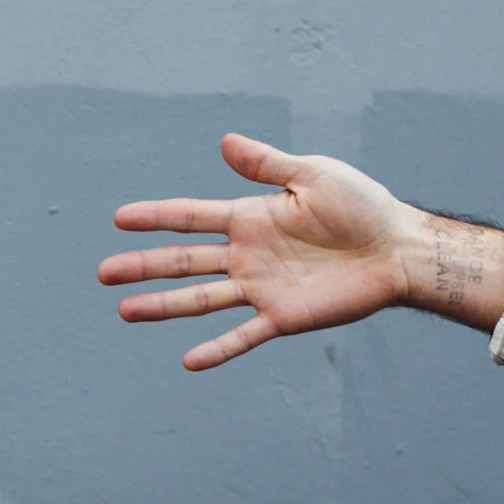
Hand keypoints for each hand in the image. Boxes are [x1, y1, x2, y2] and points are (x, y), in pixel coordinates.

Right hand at [97, 134, 503, 369]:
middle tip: (104, 272)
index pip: (192, 217)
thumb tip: (224, 142)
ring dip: (163, 307)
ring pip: (201, 300)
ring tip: (125, 311)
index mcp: (250, 218)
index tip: (119, 219)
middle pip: (184, 262)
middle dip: (143, 266)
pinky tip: (189, 361)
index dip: (156, 217)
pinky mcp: (283, 318)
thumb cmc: (363, 207)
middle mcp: (247, 255)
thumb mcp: (314, 176)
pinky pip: (243, 336)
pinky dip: (217, 350)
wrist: (400, 250)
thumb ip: (267, 165)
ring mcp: (261, 288)